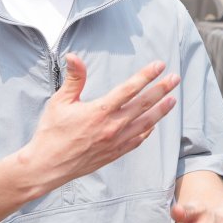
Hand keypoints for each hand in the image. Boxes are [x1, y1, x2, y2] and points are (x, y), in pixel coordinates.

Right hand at [21, 55, 179, 195]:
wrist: (48, 166)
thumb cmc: (51, 132)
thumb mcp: (60, 102)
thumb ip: (74, 79)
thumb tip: (73, 56)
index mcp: (99, 110)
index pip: (129, 89)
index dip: (146, 75)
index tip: (159, 65)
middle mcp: (112, 126)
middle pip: (143, 104)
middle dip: (161, 89)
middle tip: (175, 78)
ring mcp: (116, 141)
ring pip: (145, 123)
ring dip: (161, 110)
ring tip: (173, 99)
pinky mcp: (114, 153)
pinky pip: (137, 140)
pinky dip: (148, 130)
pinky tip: (154, 124)